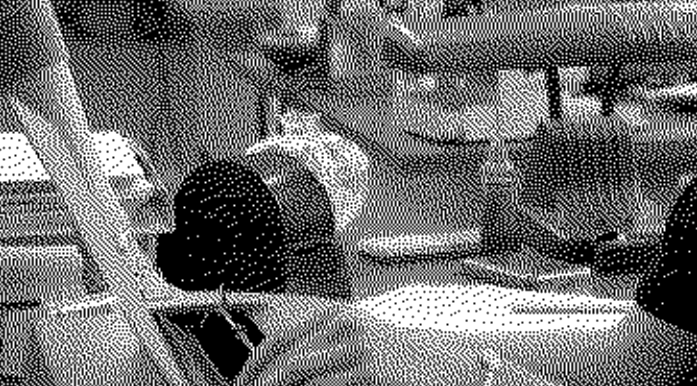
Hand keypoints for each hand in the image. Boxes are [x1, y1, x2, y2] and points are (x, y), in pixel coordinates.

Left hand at [239, 306, 484, 385]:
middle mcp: (343, 325)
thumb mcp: (361, 347)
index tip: (241, 385)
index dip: (253, 368)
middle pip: (282, 359)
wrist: (455, 367)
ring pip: (295, 375)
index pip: (278, 340)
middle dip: (259, 383)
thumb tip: (284, 374)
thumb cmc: (408, 364)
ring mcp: (355, 347)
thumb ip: (325, 352)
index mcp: (337, 316)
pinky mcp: (368, 371)